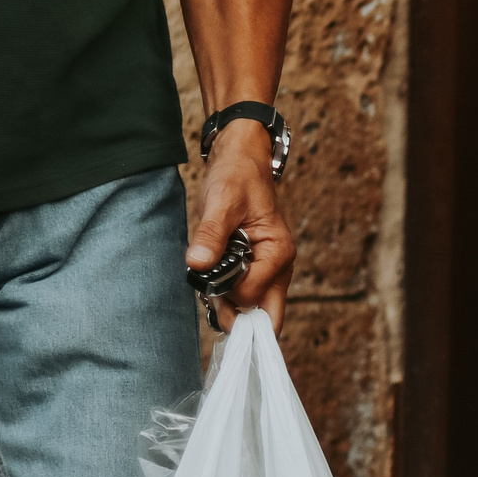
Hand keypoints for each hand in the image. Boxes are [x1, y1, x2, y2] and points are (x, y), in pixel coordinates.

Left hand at [188, 119, 296, 331]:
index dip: (226, 291)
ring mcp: (271, 270)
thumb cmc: (237, 178)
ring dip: (229, 304)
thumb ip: (211, 235)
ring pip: (255, 309)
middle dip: (236, 313)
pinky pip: (248, 296)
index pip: (252, 295)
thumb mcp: (221, 203)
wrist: (241, 161)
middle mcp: (280, 266)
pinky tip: (214, 280)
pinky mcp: (258, 269)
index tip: (206, 274)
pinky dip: (229, 296)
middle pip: (266, 315)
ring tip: (208, 283)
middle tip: (210, 296)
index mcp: (278, 252)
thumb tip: (197, 264)